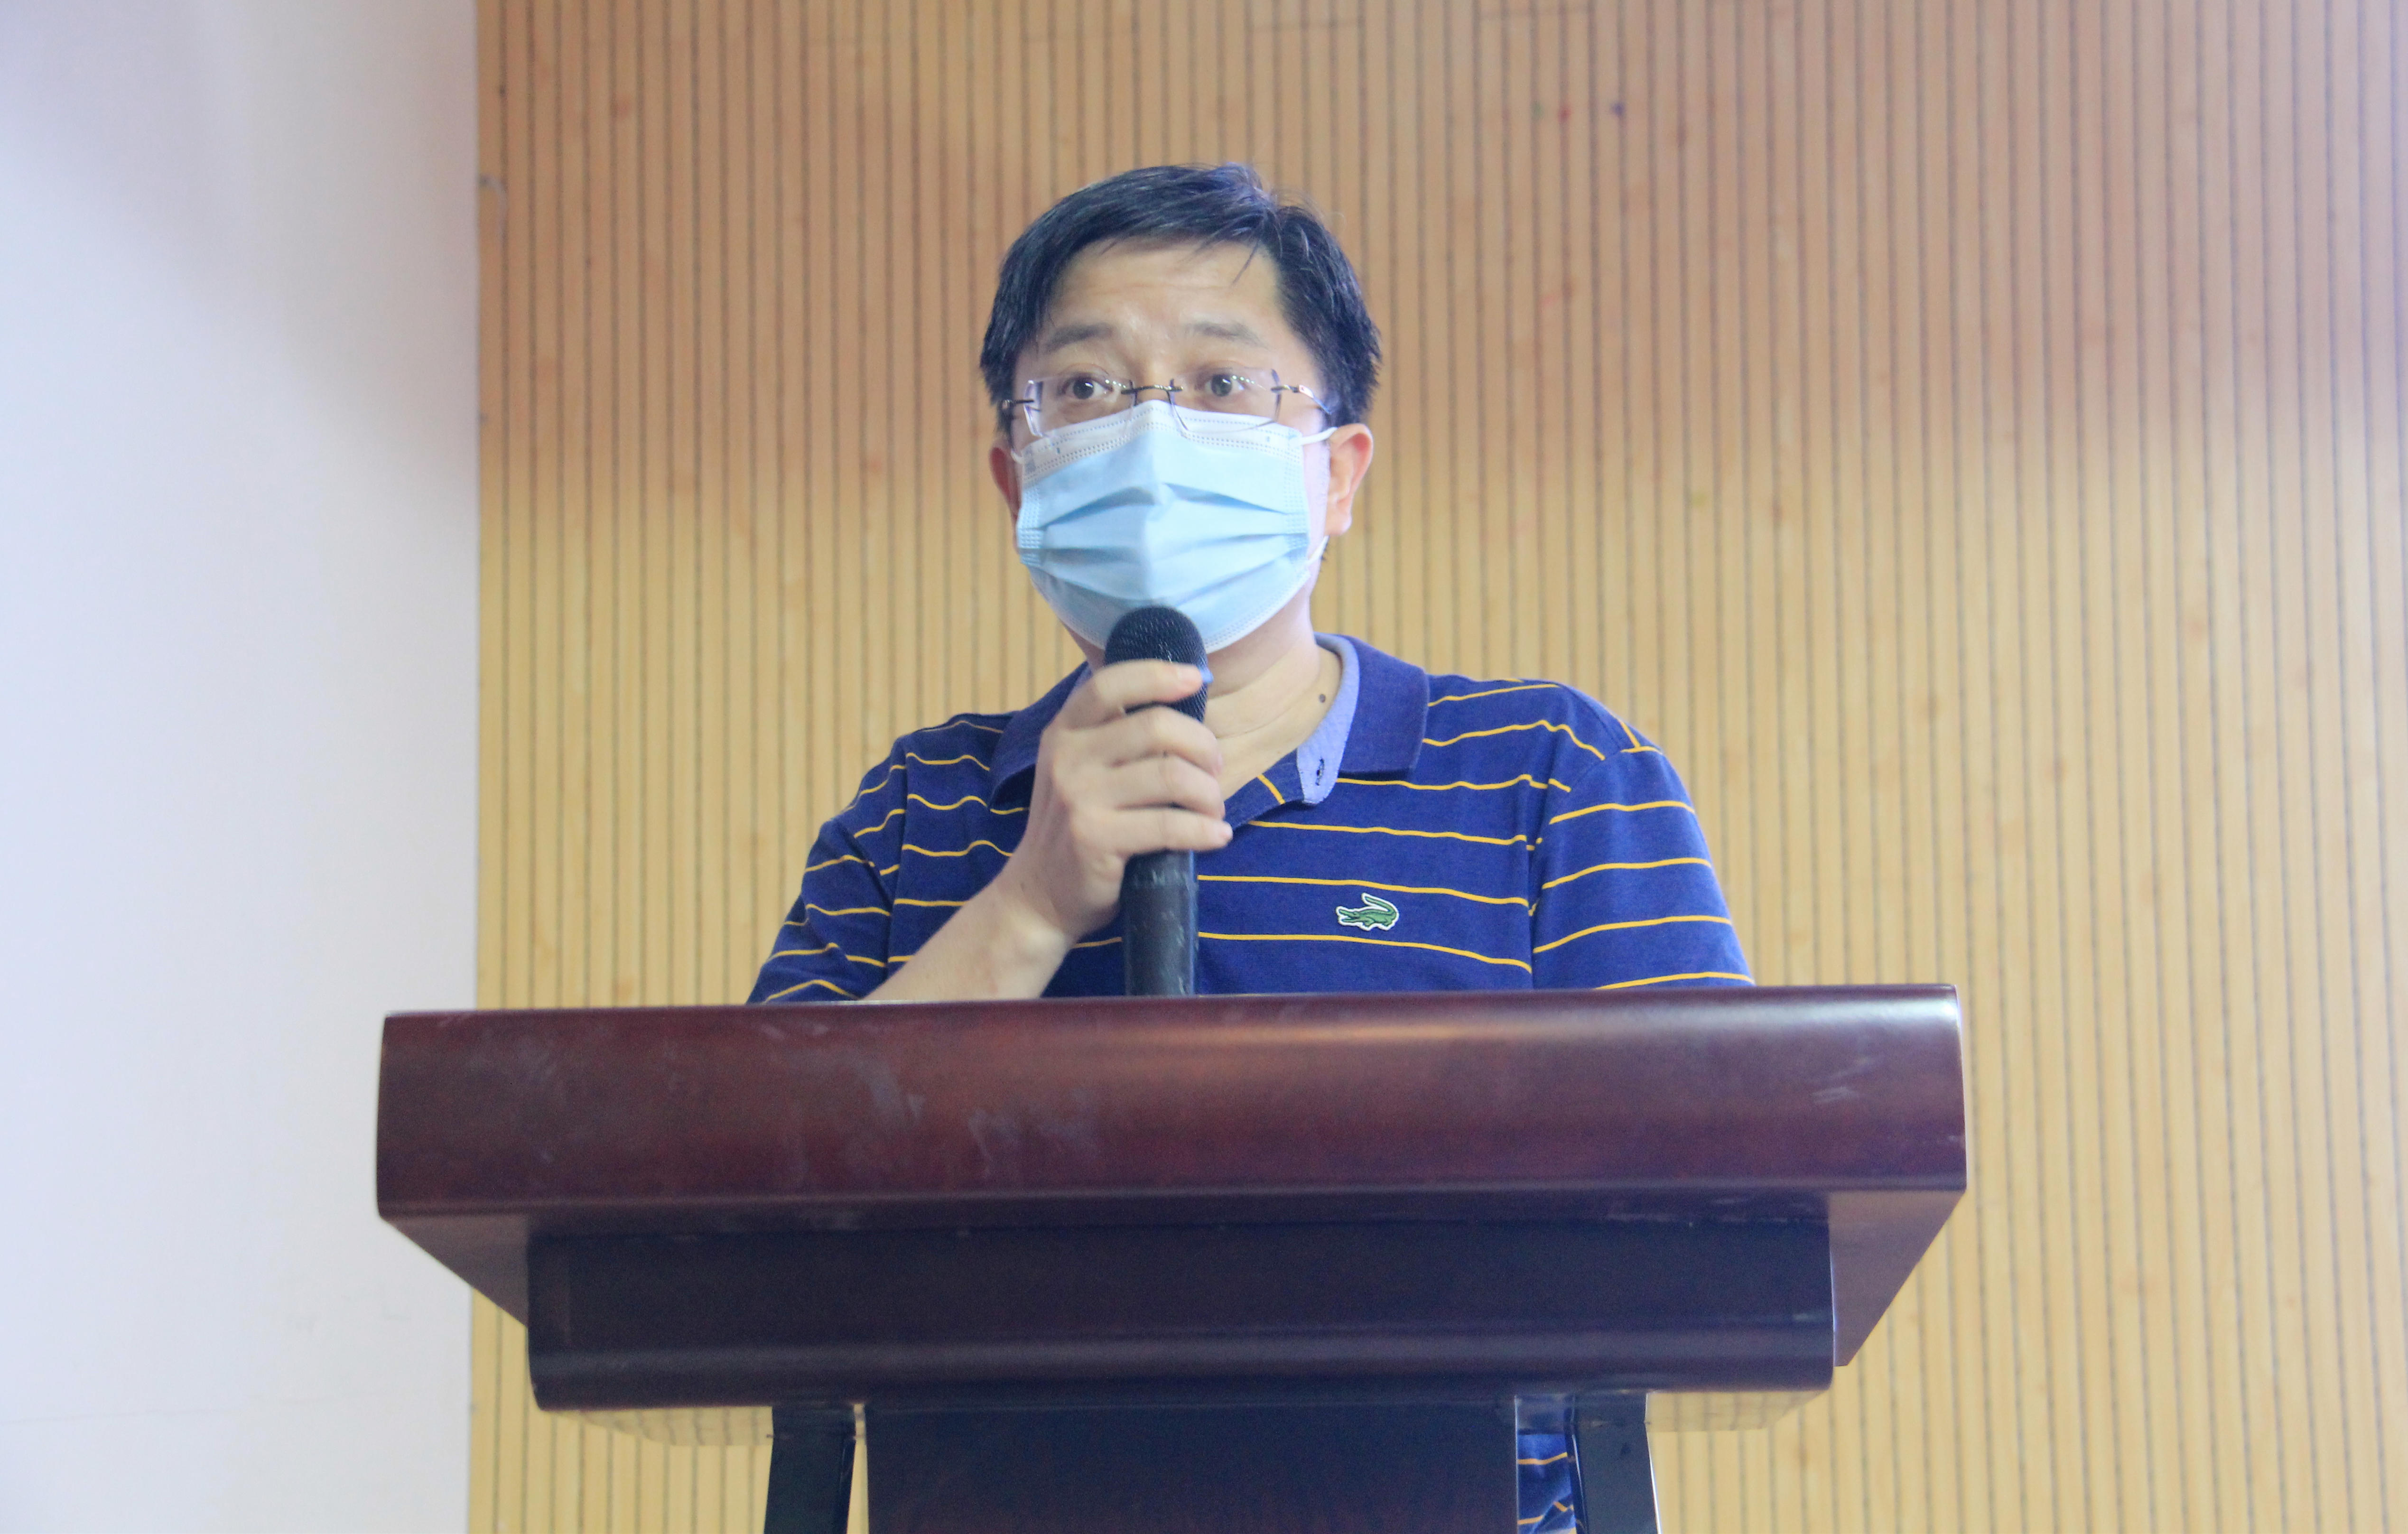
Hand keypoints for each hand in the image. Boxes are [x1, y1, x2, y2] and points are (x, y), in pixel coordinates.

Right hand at [988, 659, 1230, 948]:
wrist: (1039, 895)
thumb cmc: (1077, 826)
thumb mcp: (1080, 770)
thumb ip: (1117, 737)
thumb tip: (1186, 700)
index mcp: (1065, 732)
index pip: (1110, 684)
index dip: (1158, 675)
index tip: (1195, 678)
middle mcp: (1067, 759)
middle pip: (1156, 726)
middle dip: (1203, 746)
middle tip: (1215, 771)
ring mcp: (1079, 799)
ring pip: (1171, 775)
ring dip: (1209, 793)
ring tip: (1213, 809)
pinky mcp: (1095, 839)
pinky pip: (1170, 825)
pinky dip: (1205, 830)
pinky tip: (1216, 836)